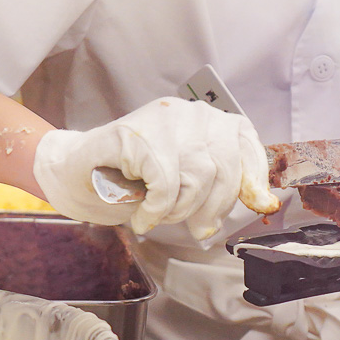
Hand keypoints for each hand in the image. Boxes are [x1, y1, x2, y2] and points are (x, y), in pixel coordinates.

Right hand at [33, 97, 280, 239]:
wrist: (74, 174)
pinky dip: (155, 209)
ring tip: (157, 214)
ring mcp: (162, 119)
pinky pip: (166, 184)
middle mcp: (189, 113)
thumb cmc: (131, 180)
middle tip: (193, 227)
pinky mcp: (136, 135)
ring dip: (178, 210)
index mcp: (205, 120)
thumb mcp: (185, 181)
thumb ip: (221, 183)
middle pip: (224, 167)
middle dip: (211, 207)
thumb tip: (264, 202)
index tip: (260, 205)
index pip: (244, 142)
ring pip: (197, 176)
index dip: (254, 177)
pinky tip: (142, 214)